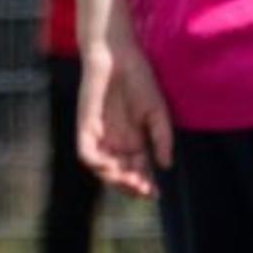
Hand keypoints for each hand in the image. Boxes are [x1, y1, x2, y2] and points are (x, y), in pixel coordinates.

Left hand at [77, 21, 172, 197]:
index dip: (144, 184)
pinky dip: (97, 164)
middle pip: (120, 173)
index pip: (137, 169)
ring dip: (115, 179)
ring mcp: (99, 136)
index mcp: (133, 139)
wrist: (118, 58)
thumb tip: (166, 166)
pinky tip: (111, 167)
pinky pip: (87, 153)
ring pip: (103, 168)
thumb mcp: (157, 112)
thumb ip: (161, 139)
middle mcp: (115, 141)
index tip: (155, 194)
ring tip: (131, 182)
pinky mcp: (85, 127)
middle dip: (131, 185)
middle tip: (143, 190)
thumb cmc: (140, 81)